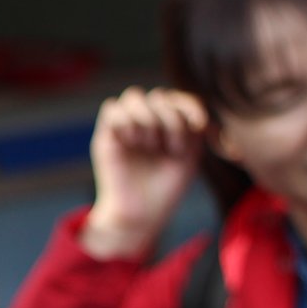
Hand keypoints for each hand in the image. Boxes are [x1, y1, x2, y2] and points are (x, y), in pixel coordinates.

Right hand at [81, 87, 207, 259]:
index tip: (199, 124)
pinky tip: (131, 142)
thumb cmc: (168, 185)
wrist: (142, 211)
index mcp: (173, 123)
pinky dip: (125, 122)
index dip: (190, 106)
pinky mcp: (107, 133)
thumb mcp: (190, 157)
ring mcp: (129, 124)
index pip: (181, 98)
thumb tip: (199, 114)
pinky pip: (112, 108)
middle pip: (160, 96)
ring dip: (147, 120)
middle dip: (171, 121)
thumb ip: (195, 130)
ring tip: (149, 145)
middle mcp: (150, 120)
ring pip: (134, 96)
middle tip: (171, 149)